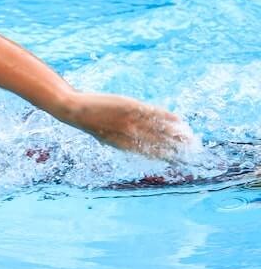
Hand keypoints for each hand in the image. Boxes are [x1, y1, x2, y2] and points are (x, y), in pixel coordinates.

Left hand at [64, 92, 193, 160]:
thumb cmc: (90, 123)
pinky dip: (165, 117)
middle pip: (158, 144)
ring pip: (158, 130)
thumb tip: (136, 145)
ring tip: (190, 138)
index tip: (180, 161)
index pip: (150, 154)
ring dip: (176, 134)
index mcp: (124, 146)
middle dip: (176, 148)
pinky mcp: (129, 107)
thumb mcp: (106, 136)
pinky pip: (151, 113)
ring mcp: (130, 121)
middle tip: (193, 151)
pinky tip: (177, 120)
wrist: (75, 111)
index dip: (166, 157)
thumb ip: (122, 141)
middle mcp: (129, 136)